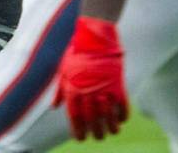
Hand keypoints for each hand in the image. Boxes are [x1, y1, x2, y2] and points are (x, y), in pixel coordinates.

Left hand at [53, 16, 127, 140]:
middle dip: (96, 132)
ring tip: (111, 132)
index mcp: (72, 90)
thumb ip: (60, 91)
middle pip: (93, 120)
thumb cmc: (76, 54)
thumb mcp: (63, 71)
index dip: (78, 131)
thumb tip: (55, 106)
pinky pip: (122, 106)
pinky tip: (121, 120)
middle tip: (98, 137)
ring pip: (109, 117)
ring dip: (111, 128)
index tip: (81, 139)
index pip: (75, 118)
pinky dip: (123, 116)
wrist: (94, 38)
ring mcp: (104, 89)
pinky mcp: (118, 85)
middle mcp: (88, 92)